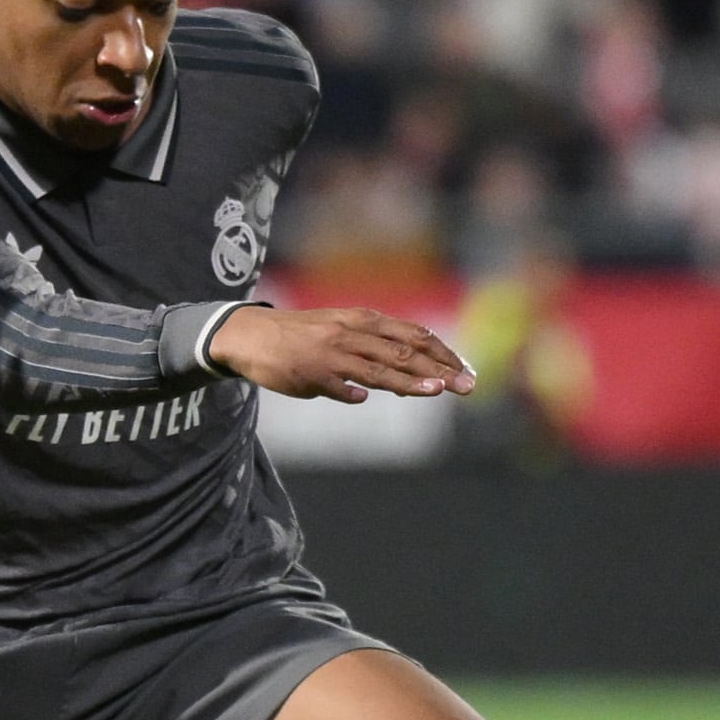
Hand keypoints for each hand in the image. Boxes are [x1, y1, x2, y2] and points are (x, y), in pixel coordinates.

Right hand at [208, 306, 475, 404]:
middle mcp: (352, 333)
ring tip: (435, 390)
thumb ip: (373, 348)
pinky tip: (362, 398)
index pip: (413, 335)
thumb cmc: (301, 336)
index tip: (466, 370)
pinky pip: (334, 384)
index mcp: (362, 320)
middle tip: (467, 385)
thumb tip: (407, 376)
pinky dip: (350, 391)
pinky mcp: (309, 372)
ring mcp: (331, 353)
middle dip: (439, 369)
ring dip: (408, 380)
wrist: (252, 335)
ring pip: (377, 367)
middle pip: (403, 351)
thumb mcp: (341, 329)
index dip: (443, 353)